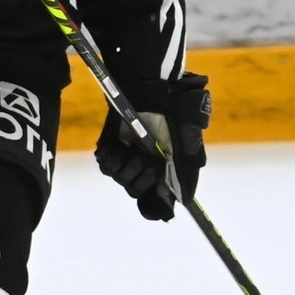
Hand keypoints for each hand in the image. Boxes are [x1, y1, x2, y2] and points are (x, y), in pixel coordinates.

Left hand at [94, 72, 210, 221]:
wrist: (149, 89)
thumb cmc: (172, 110)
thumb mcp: (188, 136)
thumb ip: (188, 166)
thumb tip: (186, 198)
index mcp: (164, 168)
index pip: (155, 200)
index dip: (153, 206)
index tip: (153, 204)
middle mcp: (145, 166)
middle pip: (136, 191)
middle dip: (140, 179)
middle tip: (146, 161)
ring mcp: (127, 158)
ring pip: (121, 180)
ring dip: (126, 167)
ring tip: (133, 148)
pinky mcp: (111, 149)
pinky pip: (106, 166)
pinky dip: (111, 158)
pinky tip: (117, 145)